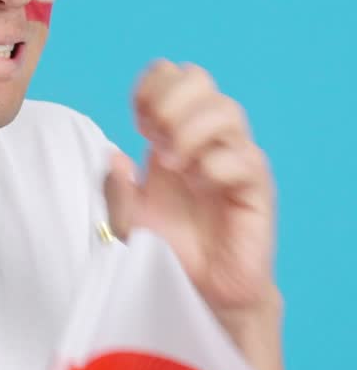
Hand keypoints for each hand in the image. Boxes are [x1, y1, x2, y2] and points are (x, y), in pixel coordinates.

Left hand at [104, 60, 275, 314]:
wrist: (200, 293)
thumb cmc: (168, 252)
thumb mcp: (126, 222)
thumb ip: (114, 189)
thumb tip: (113, 155)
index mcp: (174, 135)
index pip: (171, 77)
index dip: (151, 88)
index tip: (138, 124)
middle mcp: (207, 140)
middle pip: (199, 78)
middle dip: (170, 100)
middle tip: (154, 136)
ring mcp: (234, 160)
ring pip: (227, 110)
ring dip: (191, 129)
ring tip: (172, 164)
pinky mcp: (256, 189)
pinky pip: (244, 158)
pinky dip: (213, 165)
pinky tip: (197, 184)